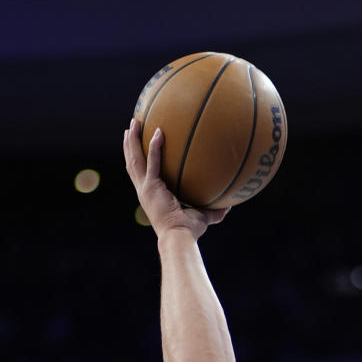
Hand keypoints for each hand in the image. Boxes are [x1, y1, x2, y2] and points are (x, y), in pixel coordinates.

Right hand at [123, 119, 228, 239]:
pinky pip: (153, 163)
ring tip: (134, 123)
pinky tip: (159, 132)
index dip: (138, 158)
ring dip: (133, 141)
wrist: (179, 238)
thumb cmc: (189, 232)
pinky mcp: (151, 187)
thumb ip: (215, 210)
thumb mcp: (203, 217)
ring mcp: (145, 189)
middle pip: (132, 162)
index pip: (141, 173)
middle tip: (130, 127)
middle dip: (130, 144)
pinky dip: (154, 147)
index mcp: (151, 195)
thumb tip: (230, 205)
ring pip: (134, 160)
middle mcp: (144, 191)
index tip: (137, 144)